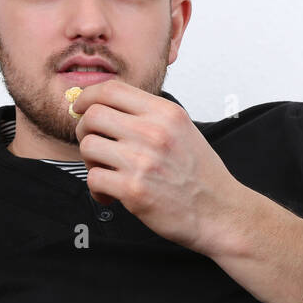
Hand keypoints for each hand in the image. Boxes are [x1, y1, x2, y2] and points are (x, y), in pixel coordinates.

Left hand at [71, 81, 246, 255]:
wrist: (221, 213)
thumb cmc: (202, 176)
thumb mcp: (183, 131)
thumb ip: (150, 116)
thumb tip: (107, 107)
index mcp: (165, 113)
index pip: (111, 89)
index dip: (87, 97)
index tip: (80, 108)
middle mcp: (154, 133)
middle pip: (93, 115)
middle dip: (85, 130)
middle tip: (95, 146)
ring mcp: (143, 161)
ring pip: (88, 146)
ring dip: (90, 161)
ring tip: (106, 173)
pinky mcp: (134, 190)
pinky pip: (93, 178)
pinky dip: (97, 189)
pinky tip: (110, 195)